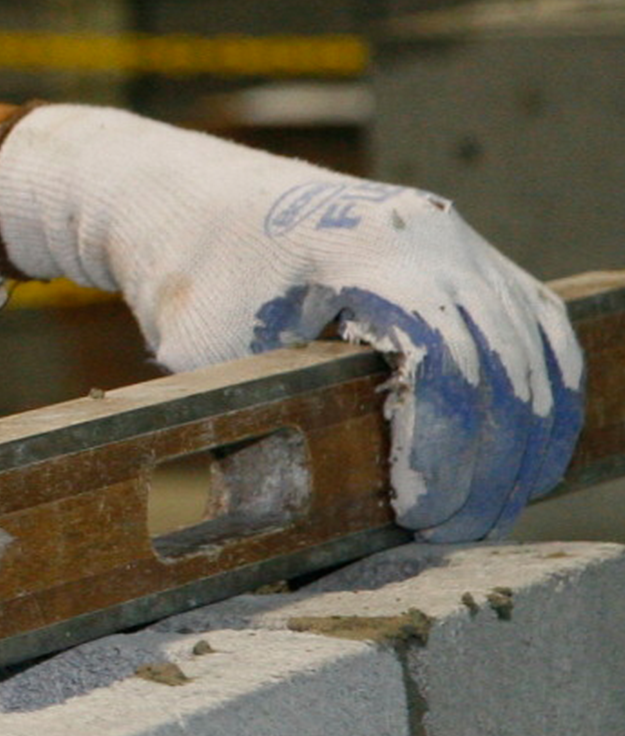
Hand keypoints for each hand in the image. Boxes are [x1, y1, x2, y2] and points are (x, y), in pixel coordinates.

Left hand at [0, 106, 579, 541]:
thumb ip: (255, 418)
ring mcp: (463, 244)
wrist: (196, 204)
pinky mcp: (476, 260)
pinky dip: (540, 403)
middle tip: (449, 531)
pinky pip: (539, 335)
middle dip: (485, 463)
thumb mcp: (208, 351)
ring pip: (535, 355)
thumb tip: (279, 519)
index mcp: (367, 248)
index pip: (441, 361)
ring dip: (522, 444)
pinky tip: (519, 466)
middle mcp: (434, 237)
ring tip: (483, 513)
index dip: (440, 448)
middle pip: (500, 366)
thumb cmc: (195, 281)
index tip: (416, 511)